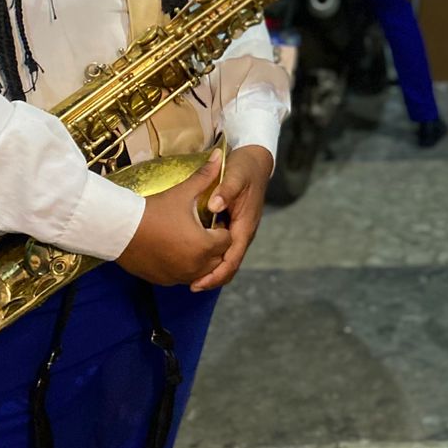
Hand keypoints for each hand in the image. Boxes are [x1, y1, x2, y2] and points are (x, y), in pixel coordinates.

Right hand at [116, 149, 230, 286]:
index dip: (220, 229)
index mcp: (204, 245)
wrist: (119, 229)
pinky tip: (174, 249)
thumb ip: (205, 176)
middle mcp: (195, 266)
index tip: (210, 219)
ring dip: (202, 259)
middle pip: (218, 259)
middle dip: (215, 246)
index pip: (227, 240)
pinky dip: (185, 267)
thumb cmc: (154, 210)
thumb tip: (219, 154)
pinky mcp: (166, 280)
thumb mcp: (182, 192)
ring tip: (190, 239)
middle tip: (202, 229)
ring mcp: (180, 276)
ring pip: (203, 272)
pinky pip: (184, 277)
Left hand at [188, 144, 273, 291]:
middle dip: (214, 278)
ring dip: (213, 270)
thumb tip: (215, 206)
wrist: (256, 161)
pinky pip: (223, 248)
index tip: (200, 282)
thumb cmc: (244, 168)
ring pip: (227, 257)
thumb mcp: (236, 174)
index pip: (233, 256)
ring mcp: (239, 229)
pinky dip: (212, 258)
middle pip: (231, 263)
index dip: (218, 273)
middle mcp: (243, 231)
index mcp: (245, 224)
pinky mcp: (233, 226)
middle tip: (192, 286)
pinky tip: (197, 260)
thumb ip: (226, 190)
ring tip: (192, 280)